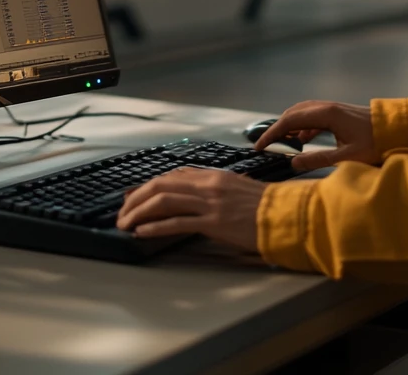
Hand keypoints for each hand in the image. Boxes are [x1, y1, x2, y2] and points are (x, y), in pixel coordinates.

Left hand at [116, 168, 264, 250]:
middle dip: (136, 198)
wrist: (284, 216)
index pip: (172, 176)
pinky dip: (155, 226)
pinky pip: (176, 222)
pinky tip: (142, 232)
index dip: (148, 185)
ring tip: (125, 223)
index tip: (133, 195)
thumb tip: (195, 199)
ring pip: (164, 201)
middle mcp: (208, 185)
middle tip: (122, 212)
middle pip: (161, 185)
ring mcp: (210, 202)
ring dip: (139, 212)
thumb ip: (214, 190)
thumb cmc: (265, 207)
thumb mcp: (237, 190)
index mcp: (213, 176)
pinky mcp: (213, 222)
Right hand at [254, 101, 376, 171]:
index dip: (272, 133)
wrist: (399, 130)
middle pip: (293, 113)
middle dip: (277, 128)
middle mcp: (328, 107)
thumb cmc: (377, 143)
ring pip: (303, 113)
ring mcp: (333, 108)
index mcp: (327, 114)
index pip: (290, 121)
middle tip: (265, 145)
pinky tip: (302, 139)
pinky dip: (302, 126)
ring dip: (289, 126)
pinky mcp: (339, 113)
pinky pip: (313, 116)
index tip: (260, 146)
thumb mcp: (347, 157)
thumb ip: (318, 160)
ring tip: (280, 143)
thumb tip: (293, 163)